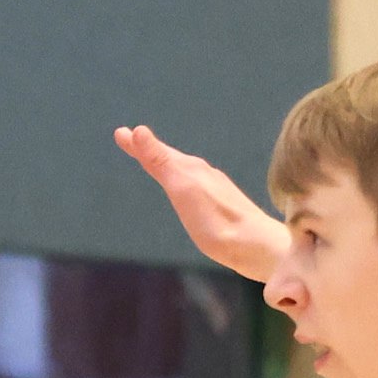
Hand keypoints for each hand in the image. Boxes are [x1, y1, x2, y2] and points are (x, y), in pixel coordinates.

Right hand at [113, 125, 286, 281]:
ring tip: (155, 161)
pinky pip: (195, 183)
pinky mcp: (223, 204)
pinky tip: (187, 188)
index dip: (138, 144)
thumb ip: (161, 162)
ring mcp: (215, 188)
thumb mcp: (183, 190)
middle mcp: (204, 174)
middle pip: (171, 157)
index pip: (158, 151)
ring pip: (184, 170)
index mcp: (191, 169)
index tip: (120, 133)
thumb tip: (140, 131)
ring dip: (167, 163)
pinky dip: (182, 178)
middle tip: (131, 140)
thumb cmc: (217, 223)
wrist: (258, 247)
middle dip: (150, 149)